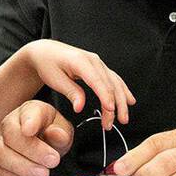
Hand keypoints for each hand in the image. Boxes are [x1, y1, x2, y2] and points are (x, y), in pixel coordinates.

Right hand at [0, 101, 74, 175]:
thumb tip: (58, 134)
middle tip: (53, 160)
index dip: (29, 121)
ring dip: (24, 167)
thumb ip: (61, 133)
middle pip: (11, 135)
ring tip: (43, 174)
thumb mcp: (63, 130)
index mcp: (29, 111)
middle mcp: (9, 125)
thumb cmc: (51, 134)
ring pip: (1, 155)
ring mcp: (1, 144)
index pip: (27, 113)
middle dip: (32, 150)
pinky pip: (2, 172)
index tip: (31, 130)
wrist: (43, 146)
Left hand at [19, 39, 133, 128]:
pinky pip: (114, 79)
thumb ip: (70, 92)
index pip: (98, 81)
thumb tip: (80, 107)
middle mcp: (94, 60)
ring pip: (115, 83)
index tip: (110, 111)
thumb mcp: (55, 79)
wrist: (46, 51)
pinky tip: (129, 100)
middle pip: (110, 84)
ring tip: (123, 118)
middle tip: (113, 124)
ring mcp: (98, 63)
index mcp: (81, 61)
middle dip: (115, 105)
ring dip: (121, 101)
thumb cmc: (48, 64)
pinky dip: (122, 91)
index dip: (106, 97)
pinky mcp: (99, 67)